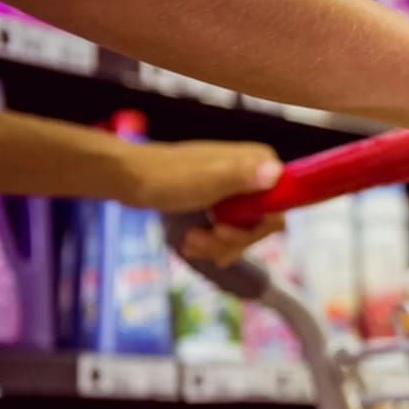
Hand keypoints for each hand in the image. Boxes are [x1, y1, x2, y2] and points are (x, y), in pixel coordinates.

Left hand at [119, 139, 285, 264]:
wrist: (129, 178)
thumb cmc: (165, 177)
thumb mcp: (206, 180)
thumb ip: (241, 176)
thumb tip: (275, 173)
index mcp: (258, 162)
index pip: (280, 208)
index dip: (257, 229)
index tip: (225, 233)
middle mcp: (255, 174)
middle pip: (262, 224)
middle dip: (232, 240)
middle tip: (203, 240)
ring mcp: (239, 189)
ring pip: (245, 231)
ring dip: (218, 245)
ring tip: (190, 242)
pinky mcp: (223, 202)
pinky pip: (230, 231)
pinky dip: (212, 243)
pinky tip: (192, 244)